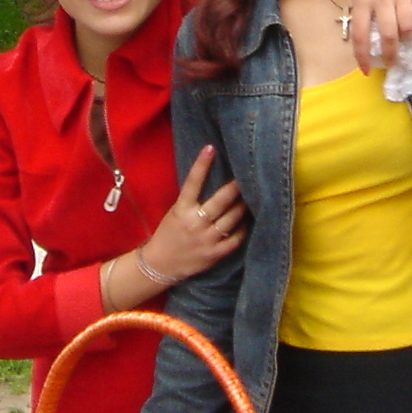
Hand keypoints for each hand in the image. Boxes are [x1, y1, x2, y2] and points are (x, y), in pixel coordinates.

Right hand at [143, 147, 247, 280]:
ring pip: (232, 219)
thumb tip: (213, 179)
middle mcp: (195, 223)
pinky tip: (247, 221)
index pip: (192, 183)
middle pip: (220, 201)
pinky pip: (235, 239)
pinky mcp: (214, 254)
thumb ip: (191, 200)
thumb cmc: (168, 233)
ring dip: (243, 207)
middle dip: (236, 188)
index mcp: (182, 210)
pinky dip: (243, 229)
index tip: (211, 148)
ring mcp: (206, 239)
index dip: (201, 164)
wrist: (160, 264)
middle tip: (247, 176)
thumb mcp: (175, 212)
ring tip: (251, 198)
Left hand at [351, 0, 411, 72]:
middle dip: (390, 54)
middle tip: (392, 62)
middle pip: (389, 34)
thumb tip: (372, 42)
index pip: (361, 33)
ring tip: (403, 37)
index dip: (362, 55)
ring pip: (408, 26)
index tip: (365, 69)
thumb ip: (364, 13)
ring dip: (406, 37)